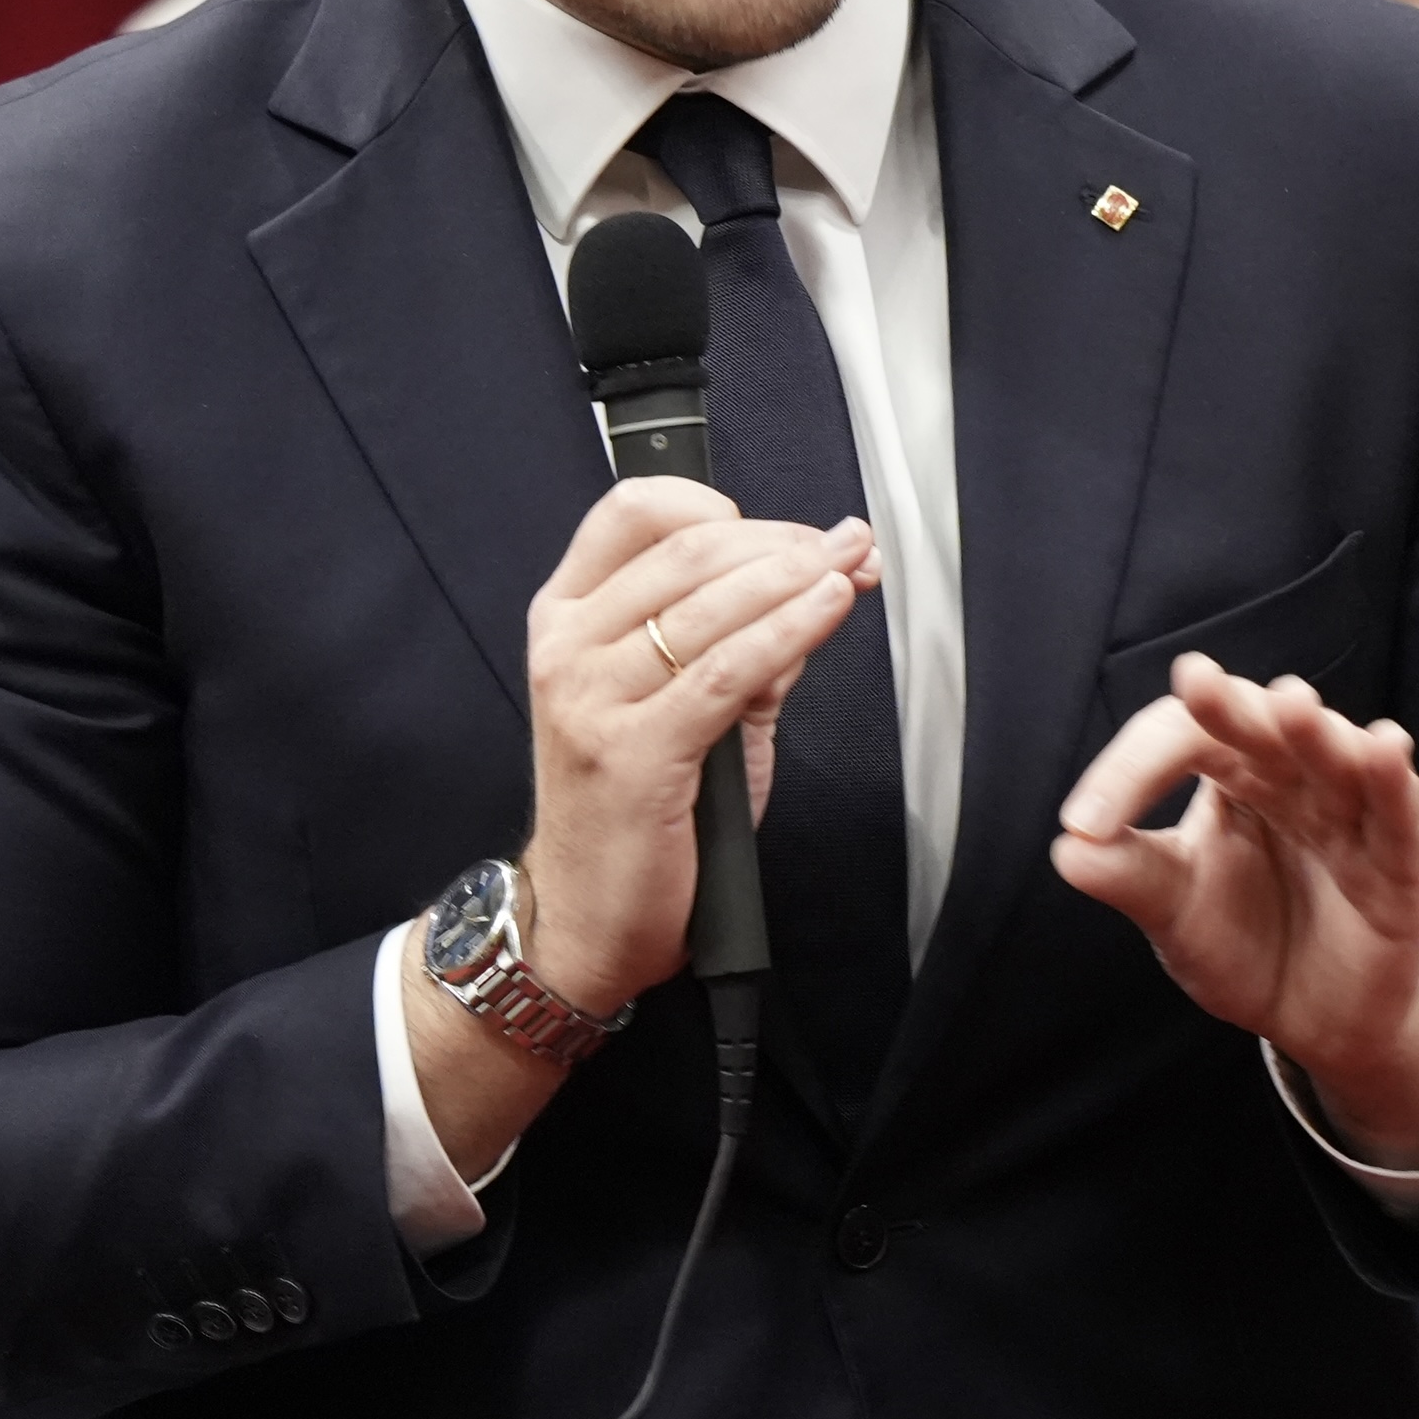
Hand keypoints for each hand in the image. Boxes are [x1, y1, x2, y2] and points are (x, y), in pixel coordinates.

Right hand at [515, 476, 875, 1012]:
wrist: (585, 916)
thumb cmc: (628, 814)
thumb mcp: (678, 708)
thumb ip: (737, 643)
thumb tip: (811, 588)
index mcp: (566, 618)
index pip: (630, 513)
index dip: (712, 503)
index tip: (775, 527)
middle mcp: (569, 648)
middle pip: (687, 551)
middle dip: (782, 541)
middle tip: (842, 545)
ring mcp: (593, 699)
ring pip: (712, 603)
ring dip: (798, 575)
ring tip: (851, 565)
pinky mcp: (635, 752)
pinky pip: (728, 669)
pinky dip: (790, 629)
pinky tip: (828, 609)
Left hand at [1051, 656, 1418, 1167]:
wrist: (1317, 1021)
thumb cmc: (1247, 946)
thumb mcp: (1177, 916)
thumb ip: (1132, 878)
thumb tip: (1065, 850)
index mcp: (1230, 777)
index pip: (1181, 741)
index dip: (1131, 770)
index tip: (1086, 822)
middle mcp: (1291, 780)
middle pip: (1262, 726)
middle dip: (1230, 706)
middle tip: (1195, 682)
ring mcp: (1349, 816)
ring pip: (1335, 757)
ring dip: (1315, 731)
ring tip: (1291, 704)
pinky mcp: (1400, 864)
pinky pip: (1399, 815)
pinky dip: (1393, 780)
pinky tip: (1384, 747)